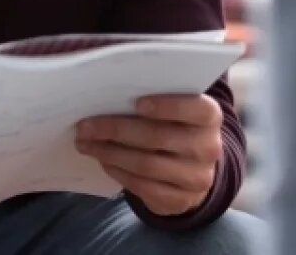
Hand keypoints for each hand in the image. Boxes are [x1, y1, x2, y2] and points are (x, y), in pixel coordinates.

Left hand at [75, 94, 222, 216]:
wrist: (193, 169)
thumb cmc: (175, 127)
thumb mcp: (176, 110)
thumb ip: (153, 100)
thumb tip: (109, 94)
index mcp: (209, 117)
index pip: (195, 109)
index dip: (167, 106)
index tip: (137, 102)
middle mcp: (208, 148)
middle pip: (158, 137)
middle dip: (116, 130)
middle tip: (85, 125)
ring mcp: (196, 178)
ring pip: (146, 164)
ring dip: (110, 152)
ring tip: (86, 143)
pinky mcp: (179, 200)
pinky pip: (143, 186)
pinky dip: (118, 172)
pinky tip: (103, 160)